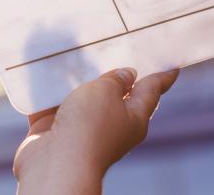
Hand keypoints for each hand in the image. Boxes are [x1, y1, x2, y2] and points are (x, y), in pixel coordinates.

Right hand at [13, 68, 179, 194]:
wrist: (56, 164)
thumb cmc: (89, 126)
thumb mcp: (107, 91)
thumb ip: (115, 79)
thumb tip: (125, 76)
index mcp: (134, 118)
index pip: (152, 91)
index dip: (162, 77)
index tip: (173, 67)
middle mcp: (110, 125)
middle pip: (116, 96)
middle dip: (115, 76)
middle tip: (117, 50)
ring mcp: (81, 130)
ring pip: (80, 100)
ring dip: (76, 82)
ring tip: (72, 54)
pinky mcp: (53, 132)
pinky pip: (50, 108)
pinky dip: (45, 93)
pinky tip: (40, 73)